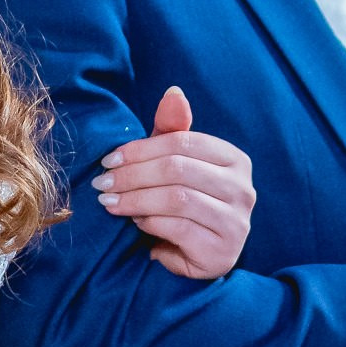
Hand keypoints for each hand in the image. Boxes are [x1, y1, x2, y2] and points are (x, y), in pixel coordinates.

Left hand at [94, 87, 255, 279]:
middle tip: (102, 183)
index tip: (108, 160)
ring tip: (110, 202)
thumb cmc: (182, 201)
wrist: (194, 255)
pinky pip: (179, 229)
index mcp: (234, 159)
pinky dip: (150, 222)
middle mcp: (243, 189)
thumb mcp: (175, 164)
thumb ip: (172, 130)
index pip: (182, 142)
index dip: (140, 149)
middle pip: (178, 169)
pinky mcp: (223, 251)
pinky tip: (136, 222)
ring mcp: (237, 222)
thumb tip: (174, 92)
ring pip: (177, 199)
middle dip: (132, 175)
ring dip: (135, 199)